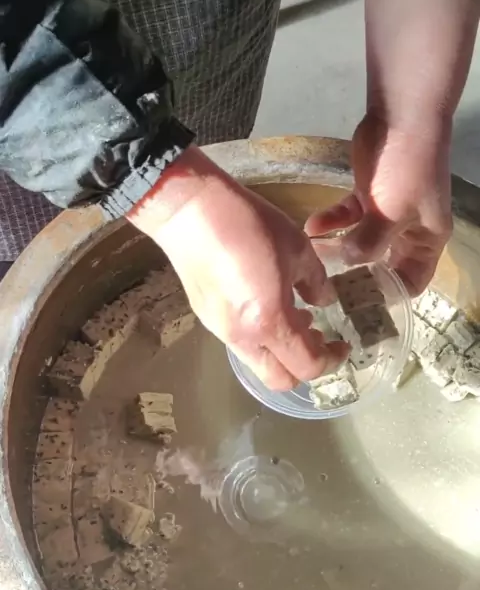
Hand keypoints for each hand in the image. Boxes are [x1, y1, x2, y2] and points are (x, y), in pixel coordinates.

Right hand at [129, 146, 347, 389]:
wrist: (189, 210)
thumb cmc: (248, 225)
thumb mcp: (297, 248)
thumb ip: (316, 282)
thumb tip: (324, 301)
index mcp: (270, 322)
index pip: (307, 365)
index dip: (331, 361)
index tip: (343, 344)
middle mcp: (243, 337)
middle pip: (279, 379)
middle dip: (305, 368)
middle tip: (320, 340)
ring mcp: (220, 330)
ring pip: (258, 363)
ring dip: (282, 352)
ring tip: (296, 318)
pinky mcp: (206, 318)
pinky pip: (241, 343)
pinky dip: (262, 338)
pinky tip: (267, 304)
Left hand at [305, 112, 452, 294]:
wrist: (402, 117)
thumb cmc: (406, 171)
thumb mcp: (391, 214)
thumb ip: (369, 244)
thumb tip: (348, 262)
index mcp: (427, 240)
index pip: (412, 281)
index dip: (391, 295)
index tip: (360, 304)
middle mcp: (409, 231)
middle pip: (384, 265)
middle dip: (359, 276)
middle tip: (330, 289)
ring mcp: (387, 212)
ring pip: (362, 241)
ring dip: (339, 248)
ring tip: (315, 258)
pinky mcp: (367, 194)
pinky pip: (347, 216)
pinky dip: (331, 221)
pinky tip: (312, 226)